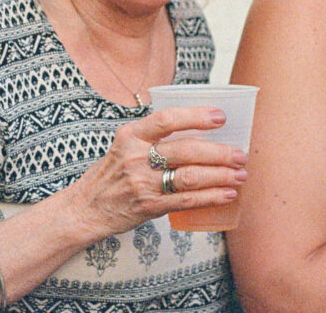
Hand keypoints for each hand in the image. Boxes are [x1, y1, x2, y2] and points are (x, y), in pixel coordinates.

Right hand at [68, 106, 247, 238]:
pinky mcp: (148, 207)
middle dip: (219, 153)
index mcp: (131, 135)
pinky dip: (211, 197)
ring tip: (240, 175)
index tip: (220, 117)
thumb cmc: (112, 173)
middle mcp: (136, 157)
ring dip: (221, 176)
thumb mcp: (125, 145)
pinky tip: (227, 194)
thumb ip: (154, 137)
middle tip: (240, 154)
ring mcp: (142, 183)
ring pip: (190, 177)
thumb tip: (201, 131)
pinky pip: (186, 200)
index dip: (195, 116)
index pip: (166, 119)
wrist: (84, 209)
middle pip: (185, 151)